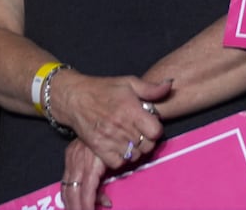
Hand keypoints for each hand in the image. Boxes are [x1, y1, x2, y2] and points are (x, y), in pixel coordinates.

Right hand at [48, 71, 168, 172]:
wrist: (75, 98)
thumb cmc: (104, 89)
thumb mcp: (129, 82)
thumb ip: (151, 88)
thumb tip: (170, 85)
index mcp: (130, 109)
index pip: (155, 131)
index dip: (156, 129)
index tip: (151, 125)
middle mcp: (120, 126)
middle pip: (146, 146)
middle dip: (148, 140)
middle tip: (141, 133)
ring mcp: (108, 138)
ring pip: (134, 156)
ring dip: (135, 150)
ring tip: (131, 140)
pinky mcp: (98, 147)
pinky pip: (117, 163)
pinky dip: (121, 159)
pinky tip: (120, 148)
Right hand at [59, 139, 113, 209]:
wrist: (98, 117)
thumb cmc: (114, 140)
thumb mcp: (115, 161)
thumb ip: (109, 182)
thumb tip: (107, 203)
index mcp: (91, 164)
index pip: (86, 191)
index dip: (86, 205)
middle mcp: (78, 163)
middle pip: (72, 193)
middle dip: (76, 208)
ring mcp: (72, 161)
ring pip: (65, 189)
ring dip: (70, 205)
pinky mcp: (69, 159)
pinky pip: (64, 182)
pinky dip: (67, 196)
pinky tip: (70, 204)